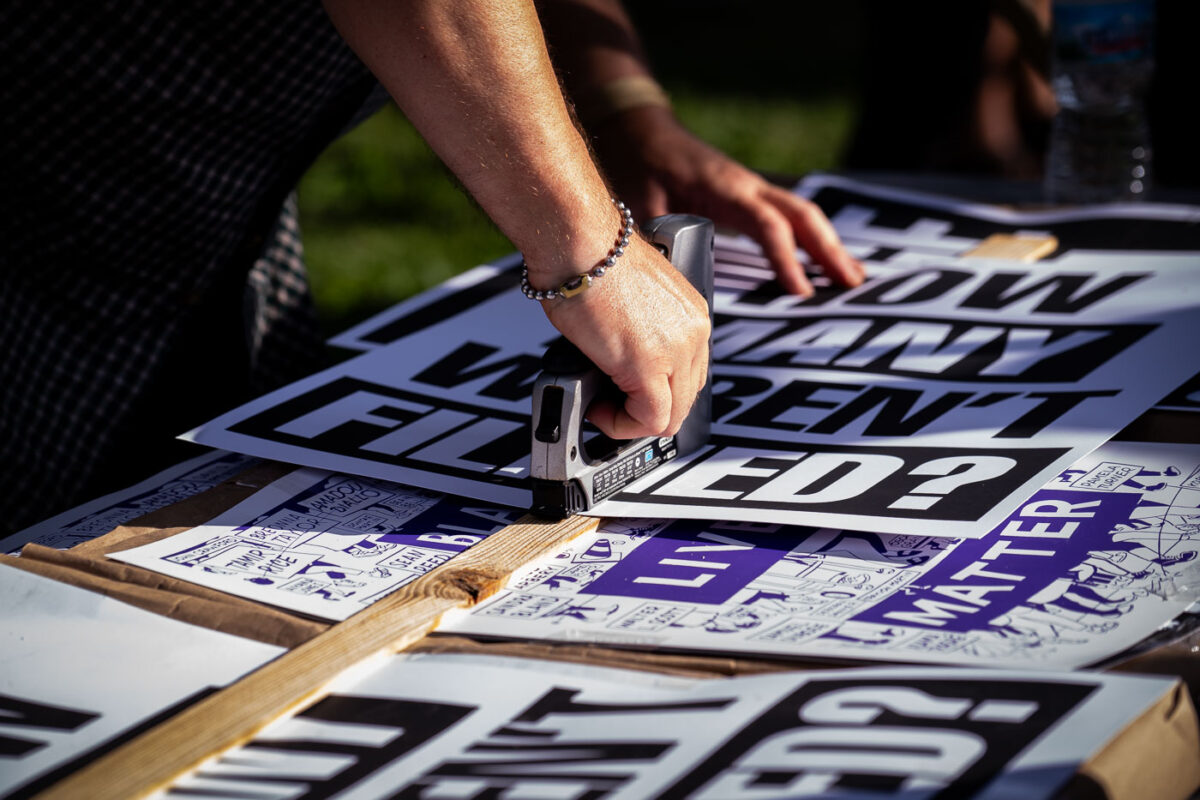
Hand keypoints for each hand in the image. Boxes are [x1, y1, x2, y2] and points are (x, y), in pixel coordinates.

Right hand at [534, 236, 709, 438]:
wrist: (579, 240)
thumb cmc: (590, 255)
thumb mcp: (632, 296)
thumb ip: (640, 329)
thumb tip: (620, 355)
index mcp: (691, 313)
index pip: (690, 373)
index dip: (657, 391)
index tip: (627, 391)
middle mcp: (693, 331)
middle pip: (684, 399)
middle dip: (644, 409)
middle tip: (609, 401)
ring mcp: (676, 350)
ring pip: (670, 416)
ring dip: (632, 419)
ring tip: (601, 403)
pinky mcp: (649, 367)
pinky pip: (648, 420)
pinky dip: (621, 424)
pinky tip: (598, 408)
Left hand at [591, 106, 865, 296]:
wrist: (639, 130)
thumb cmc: (637, 166)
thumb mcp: (639, 206)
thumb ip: (658, 243)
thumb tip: (673, 289)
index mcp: (724, 189)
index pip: (768, 225)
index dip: (786, 259)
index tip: (800, 293)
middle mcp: (747, 186)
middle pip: (803, 215)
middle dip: (829, 251)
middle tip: (853, 286)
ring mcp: (752, 189)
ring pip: (803, 214)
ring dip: (828, 245)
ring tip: (853, 279)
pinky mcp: (748, 196)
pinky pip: (790, 216)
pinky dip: (812, 238)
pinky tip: (824, 262)